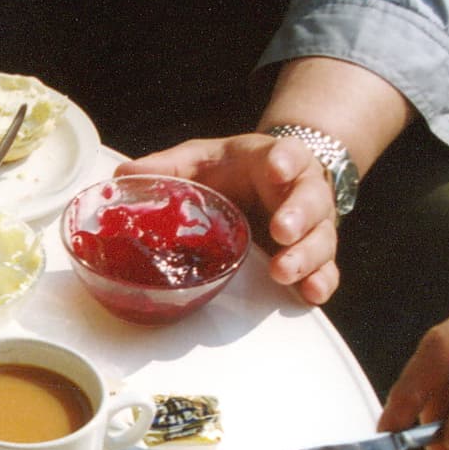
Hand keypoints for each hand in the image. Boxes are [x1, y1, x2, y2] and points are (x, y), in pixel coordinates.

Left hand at [115, 132, 339, 303]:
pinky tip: (310, 295)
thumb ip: (167, 167)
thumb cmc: (231, 170)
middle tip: (281, 231)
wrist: (271, 179)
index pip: (285, 154)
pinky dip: (320, 282)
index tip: (276, 169)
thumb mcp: (200, 160)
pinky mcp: (310, 253)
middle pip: (310, 200)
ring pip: (320, 238)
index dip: (284, 161)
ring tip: (285, 272)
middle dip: (298, 216)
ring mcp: (309, 225)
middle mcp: (299, 191)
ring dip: (306, 256)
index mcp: (272, 161)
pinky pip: (324, 269)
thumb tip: (124, 176)